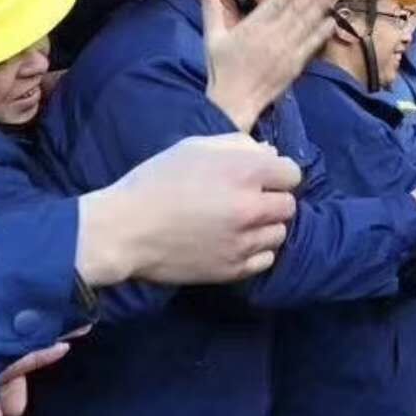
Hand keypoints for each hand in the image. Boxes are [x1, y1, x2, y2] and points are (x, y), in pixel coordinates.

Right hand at [77, 134, 301, 284]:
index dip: (276, 173)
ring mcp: (243, 242)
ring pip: (279, 233)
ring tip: (238, 223)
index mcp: (244, 172)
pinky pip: (265, 259)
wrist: (123, 230)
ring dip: (265, 227)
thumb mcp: (194, 148)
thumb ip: (237, 146)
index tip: (259, 177)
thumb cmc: (156, 181)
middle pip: (288, 205)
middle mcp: (251, 207)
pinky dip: (255, 251)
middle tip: (247, 200)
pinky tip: (235, 242)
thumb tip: (270, 154)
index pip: (292, 173)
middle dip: (272, 200)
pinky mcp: (232, 269)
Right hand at [203, 0, 335, 131]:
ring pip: (306, 23)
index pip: (276, 2)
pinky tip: (332, 20)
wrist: (233, 101)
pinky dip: (322, 32)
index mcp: (251, 27)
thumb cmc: (221, 71)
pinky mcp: (294, 64)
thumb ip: (212, 12)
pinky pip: (311, 44)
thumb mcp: (212, 39)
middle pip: (296, 9)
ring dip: (321, 6)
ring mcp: (285, 50)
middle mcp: (271, 35)